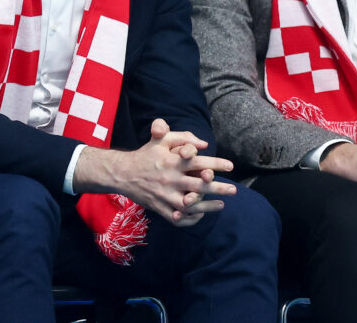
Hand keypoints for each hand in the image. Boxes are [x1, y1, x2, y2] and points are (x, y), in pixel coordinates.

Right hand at [73, 119, 235, 226]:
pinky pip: (177, 218)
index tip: (230, 166)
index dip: (216, 164)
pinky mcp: (159, 207)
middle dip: (219, 188)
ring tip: (222, 204)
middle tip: (234, 190)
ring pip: (191, 204)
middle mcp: (170, 179)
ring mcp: (164, 195)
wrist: (122, 173)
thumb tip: (203, 144)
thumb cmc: (146, 154)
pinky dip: (190, 219)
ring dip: (208, 206)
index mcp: (171, 161)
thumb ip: (182, 137)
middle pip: (199, 185)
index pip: (198, 162)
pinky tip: (200, 214)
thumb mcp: (160, 139)